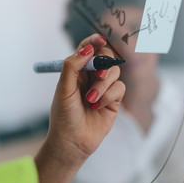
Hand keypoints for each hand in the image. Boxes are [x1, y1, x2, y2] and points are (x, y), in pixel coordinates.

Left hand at [49, 33, 124, 159]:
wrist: (72, 142)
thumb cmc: (64, 116)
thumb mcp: (64, 88)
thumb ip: (72, 65)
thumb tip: (88, 47)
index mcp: (76, 71)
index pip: (87, 48)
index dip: (94, 40)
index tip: (100, 40)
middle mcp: (91, 77)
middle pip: (106, 56)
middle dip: (104, 63)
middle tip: (99, 73)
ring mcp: (103, 88)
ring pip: (114, 72)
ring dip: (103, 85)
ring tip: (91, 99)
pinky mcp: (114, 100)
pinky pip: (119, 88)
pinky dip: (109, 96)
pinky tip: (98, 107)